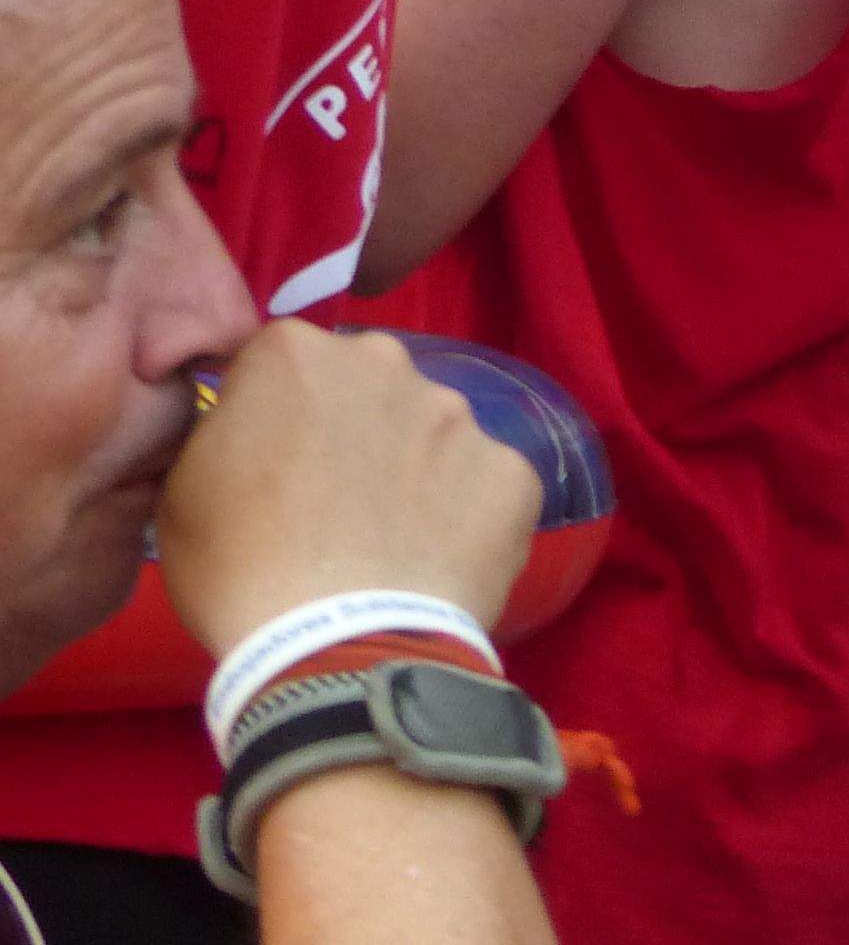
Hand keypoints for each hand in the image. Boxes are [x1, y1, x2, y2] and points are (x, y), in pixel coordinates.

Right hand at [158, 325, 543, 653]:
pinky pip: (482, 483)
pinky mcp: (512, 469)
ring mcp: (460, 414)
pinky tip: (435, 560)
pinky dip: (463, 515)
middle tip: (330, 502)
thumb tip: (251, 422)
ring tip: (386, 541)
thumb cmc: (237, 569)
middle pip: (364, 384)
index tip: (269, 462)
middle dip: (351, 428)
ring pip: (429, 431)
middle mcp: (386, 363)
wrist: (338, 645)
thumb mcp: (182, 490)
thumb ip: (224, 430)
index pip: (282, 364)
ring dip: (410, 468)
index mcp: (296, 355)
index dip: (274, 413)